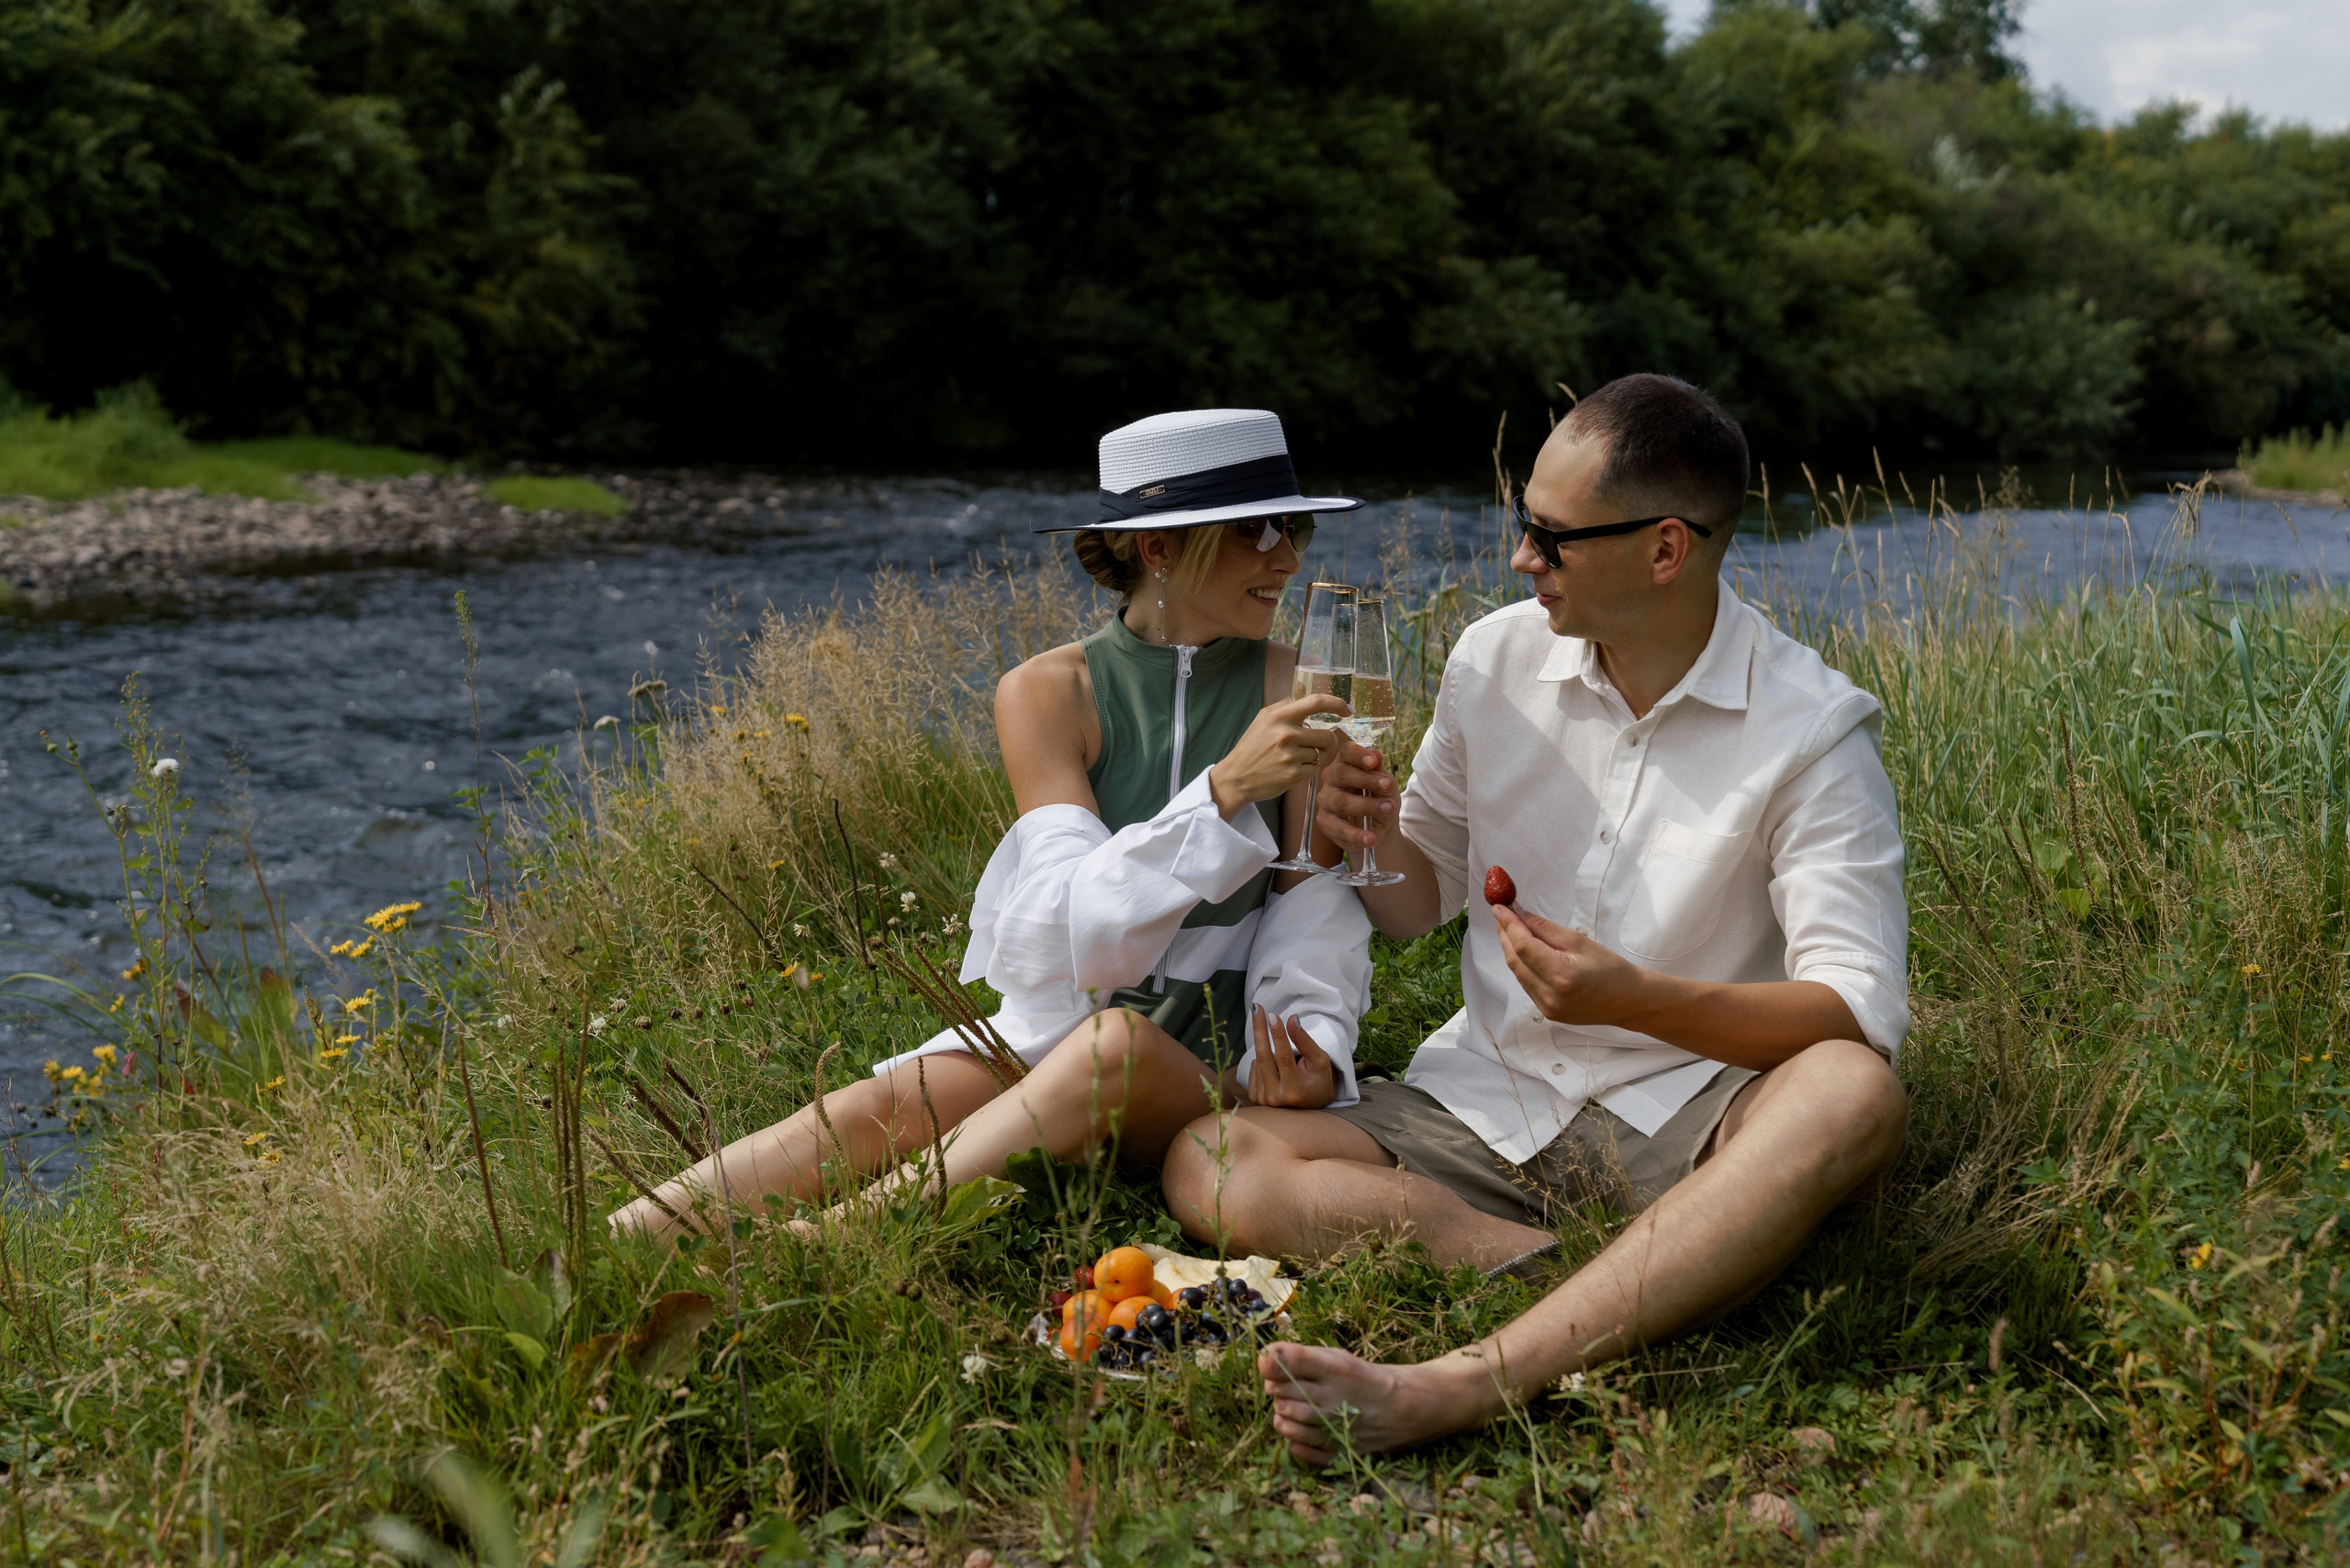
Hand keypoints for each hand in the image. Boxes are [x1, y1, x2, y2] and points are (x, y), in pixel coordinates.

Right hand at [1208, 695, 1346, 817]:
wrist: (1236, 777)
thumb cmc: (1251, 747)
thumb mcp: (1262, 719)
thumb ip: (1284, 706)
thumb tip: (1304, 695)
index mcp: (1279, 716)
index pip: (1316, 702)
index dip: (1337, 704)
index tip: (1347, 709)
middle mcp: (1286, 734)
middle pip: (1327, 735)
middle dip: (1327, 741)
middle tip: (1317, 745)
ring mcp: (1290, 756)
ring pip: (1322, 753)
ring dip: (1316, 756)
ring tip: (1299, 757)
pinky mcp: (1293, 775)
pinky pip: (1315, 768)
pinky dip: (1309, 769)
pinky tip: (1294, 768)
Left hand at [1245, 1006, 1337, 1107]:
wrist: (1312, 1102)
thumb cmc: (1319, 1078)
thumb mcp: (1319, 1060)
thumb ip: (1305, 1041)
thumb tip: (1291, 1019)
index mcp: (1295, 1091)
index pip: (1284, 1058)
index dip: (1278, 1035)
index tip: (1273, 1015)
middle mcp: (1277, 1099)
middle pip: (1264, 1058)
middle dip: (1260, 1030)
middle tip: (1257, 1009)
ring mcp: (1264, 1100)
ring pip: (1259, 1062)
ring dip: (1267, 1048)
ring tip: (1281, 1050)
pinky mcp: (1255, 1098)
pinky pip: (1254, 1069)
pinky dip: (1263, 1060)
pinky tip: (1274, 1065)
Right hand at [1314, 741, 1396, 852]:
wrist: (1379, 828)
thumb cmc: (1379, 799)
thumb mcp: (1386, 785)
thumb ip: (1380, 772)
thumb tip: (1377, 754)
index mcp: (1345, 764)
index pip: (1346, 753)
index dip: (1358, 755)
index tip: (1374, 761)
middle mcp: (1331, 780)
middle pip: (1341, 774)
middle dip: (1367, 779)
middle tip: (1388, 786)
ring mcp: (1325, 801)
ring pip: (1341, 801)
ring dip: (1367, 805)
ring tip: (1389, 810)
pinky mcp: (1325, 823)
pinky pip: (1339, 828)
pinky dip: (1357, 835)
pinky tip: (1371, 838)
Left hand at [1493, 902, 1651, 1027]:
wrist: (1628, 1001)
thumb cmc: (1610, 969)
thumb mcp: (1579, 941)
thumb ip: (1544, 928)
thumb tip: (1518, 913)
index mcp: (1562, 976)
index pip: (1523, 946)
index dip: (1508, 925)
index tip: (1499, 907)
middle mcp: (1550, 996)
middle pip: (1515, 960)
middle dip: (1505, 935)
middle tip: (1501, 914)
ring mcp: (1546, 1008)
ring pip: (1518, 973)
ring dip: (1511, 949)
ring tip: (1511, 928)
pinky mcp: (1546, 1013)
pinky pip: (1526, 984)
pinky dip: (1522, 965)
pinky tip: (1524, 951)